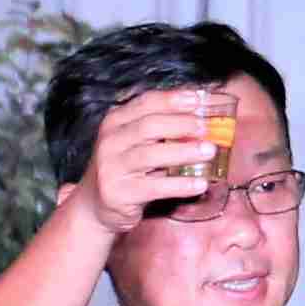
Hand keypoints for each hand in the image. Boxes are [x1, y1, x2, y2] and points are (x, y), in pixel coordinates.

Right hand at [77, 86, 228, 240]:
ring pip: (151, 154)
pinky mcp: (119, 193)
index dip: (173, 100)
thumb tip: (201, 117)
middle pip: (149, 125)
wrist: (95, 205)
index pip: (146, 102)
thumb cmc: (125, 170)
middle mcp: (110, 141)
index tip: (198, 99)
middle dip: (181, 124)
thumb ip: (160, 129)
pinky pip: (154, 187)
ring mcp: (112, 167)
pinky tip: (200, 183)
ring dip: (184, 152)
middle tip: (206, 127)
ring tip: (209, 151)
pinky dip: (180, 185)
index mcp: (115, 121)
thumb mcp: (135, 143)